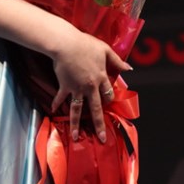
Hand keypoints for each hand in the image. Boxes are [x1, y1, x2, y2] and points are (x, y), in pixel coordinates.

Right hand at [49, 28, 130, 142]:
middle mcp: (90, 87)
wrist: (66, 44)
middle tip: (102, 138)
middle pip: (96, 109)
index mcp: (101, 78)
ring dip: (77, 124)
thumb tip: (129, 68)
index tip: (109, 104)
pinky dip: (57, 104)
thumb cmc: (86, 45)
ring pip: (78, 110)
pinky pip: (61, 98)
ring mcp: (76, 88)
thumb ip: (117, 61)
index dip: (109, 99)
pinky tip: (54, 111)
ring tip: (76, 137)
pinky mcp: (64, 86)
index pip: (108, 94)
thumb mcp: (106, 50)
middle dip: (99, 125)